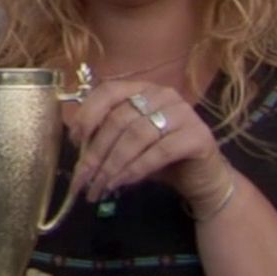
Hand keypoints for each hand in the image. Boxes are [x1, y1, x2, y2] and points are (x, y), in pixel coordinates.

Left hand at [64, 81, 231, 212]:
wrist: (202, 179)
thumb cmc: (160, 159)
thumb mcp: (128, 145)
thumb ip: (106, 139)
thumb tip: (77, 151)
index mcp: (142, 89)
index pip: (108, 91)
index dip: (87, 114)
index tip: (74, 141)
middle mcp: (163, 94)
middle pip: (119, 119)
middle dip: (97, 152)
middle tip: (84, 179)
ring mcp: (183, 112)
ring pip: (137, 135)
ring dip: (113, 164)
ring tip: (101, 186)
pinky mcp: (198, 136)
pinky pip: (159, 151)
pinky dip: (136, 169)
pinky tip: (122, 183)